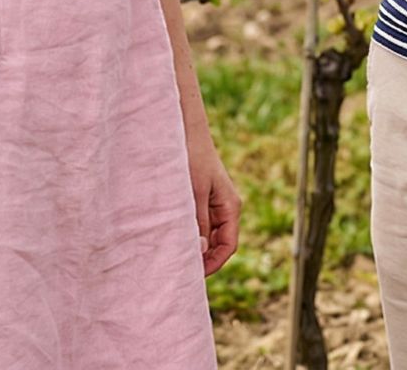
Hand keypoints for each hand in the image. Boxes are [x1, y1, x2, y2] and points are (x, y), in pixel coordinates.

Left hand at [188, 137, 239, 275]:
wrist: (186, 131)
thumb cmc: (193, 157)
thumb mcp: (195, 192)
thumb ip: (199, 221)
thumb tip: (199, 252)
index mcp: (230, 207)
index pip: (228, 246)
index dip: (213, 263)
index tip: (194, 275)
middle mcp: (226, 208)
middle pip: (219, 244)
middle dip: (204, 258)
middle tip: (182, 270)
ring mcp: (215, 204)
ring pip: (208, 235)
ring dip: (196, 246)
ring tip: (176, 256)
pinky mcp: (202, 199)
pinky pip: (200, 224)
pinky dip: (191, 233)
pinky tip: (175, 237)